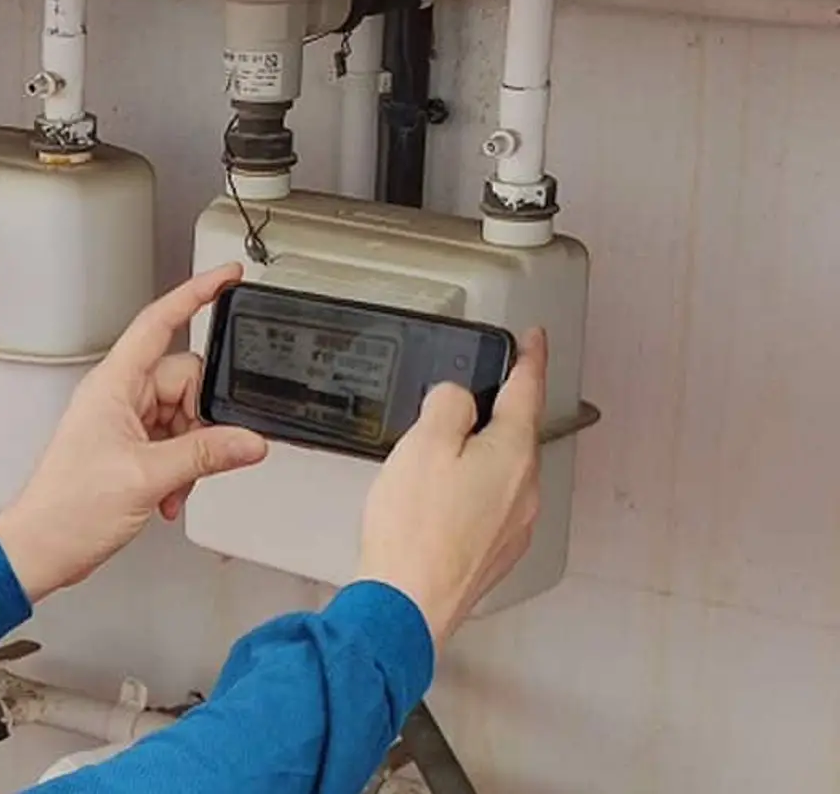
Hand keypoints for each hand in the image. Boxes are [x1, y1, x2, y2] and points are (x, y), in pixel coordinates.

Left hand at [0, 263, 268, 602]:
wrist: (44, 546)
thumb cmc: (69, 507)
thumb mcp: (147, 476)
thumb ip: (205, 454)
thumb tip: (249, 440)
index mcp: (114, 384)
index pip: (159, 323)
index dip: (195, 294)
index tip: (227, 278)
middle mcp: (118, 396)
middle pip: (185, 381)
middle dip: (203, 419)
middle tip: (198, 453)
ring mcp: (122, 422)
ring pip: (183, 416)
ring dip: (191, 452)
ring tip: (174, 486)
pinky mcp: (127, 448)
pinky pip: (172, 442)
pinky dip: (181, 469)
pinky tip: (170, 495)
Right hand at [355, 328, 548, 649]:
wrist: (406, 603)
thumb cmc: (414, 530)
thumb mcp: (422, 443)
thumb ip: (448, 405)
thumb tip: (458, 400)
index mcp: (513, 454)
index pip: (529, 390)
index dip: (531, 358)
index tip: (536, 339)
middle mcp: (525, 490)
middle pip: (514, 434)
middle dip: (490, 415)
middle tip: (458, 403)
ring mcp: (514, 525)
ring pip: (500, 471)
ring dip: (474, 458)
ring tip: (432, 461)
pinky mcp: (495, 551)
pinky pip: (488, 505)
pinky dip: (467, 493)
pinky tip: (434, 502)